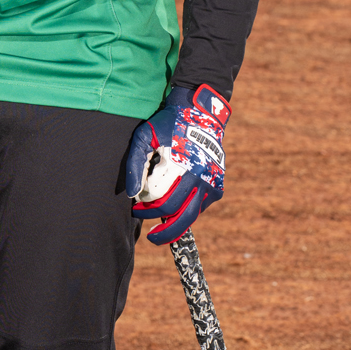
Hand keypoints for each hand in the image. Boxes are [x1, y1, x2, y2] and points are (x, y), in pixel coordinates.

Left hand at [126, 85, 229, 245]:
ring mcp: (211, 181)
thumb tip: (132, 193)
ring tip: (159, 236)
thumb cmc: (167, 124)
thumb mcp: (145, 136)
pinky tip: (176, 212)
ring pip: (192, 215)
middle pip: (176, 212)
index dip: (146, 208)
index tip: (136, 207)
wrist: (200, 112)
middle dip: (158, 224)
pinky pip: (201, 206)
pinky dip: (188, 212)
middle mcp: (199, 175)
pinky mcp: (218, 185)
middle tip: (146, 228)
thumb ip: (135, 164)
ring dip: (174, 228)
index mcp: (180, 165)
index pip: (161, 200)